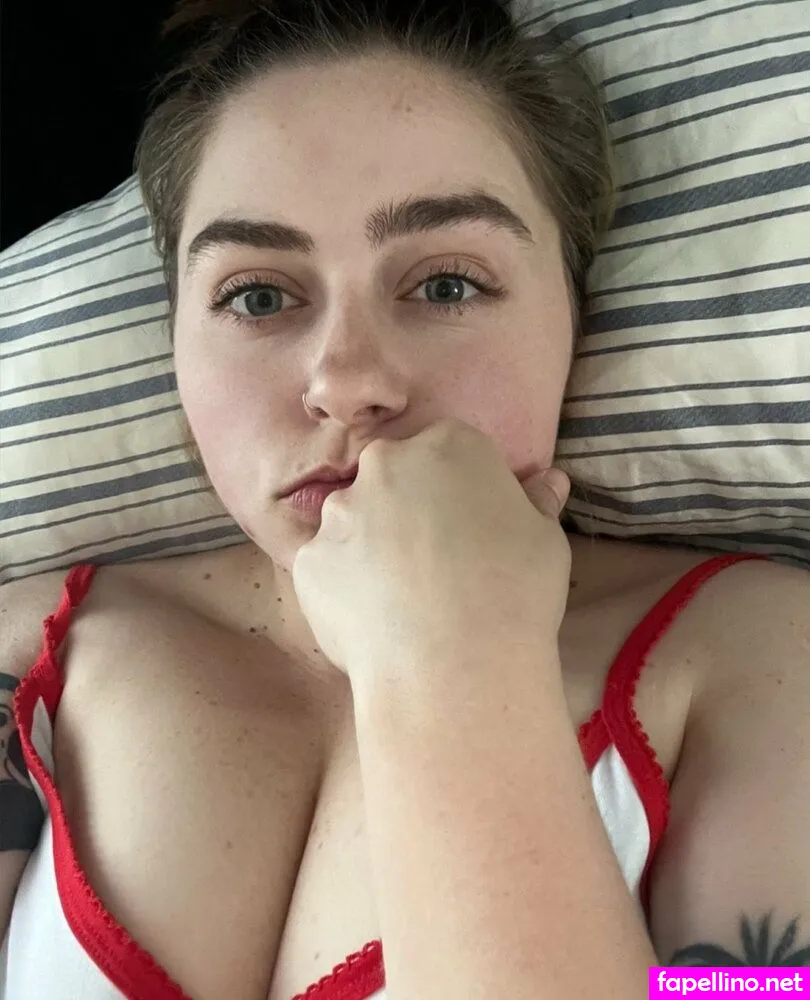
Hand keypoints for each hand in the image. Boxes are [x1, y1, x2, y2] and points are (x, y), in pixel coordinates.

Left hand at [291, 418, 571, 680]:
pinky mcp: (310, 561)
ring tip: (403, 601)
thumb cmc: (515, 591)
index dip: (462, 490)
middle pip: (395, 478)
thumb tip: (549, 481)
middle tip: (436, 563)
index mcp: (448, 445)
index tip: (473, 528)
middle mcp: (386, 465)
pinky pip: (330, 569)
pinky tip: (376, 624)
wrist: (455, 664)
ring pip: (355, 522)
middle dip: (408, 509)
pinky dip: (347, 590)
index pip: (451, 451)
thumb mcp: (547, 541)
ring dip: (372, 548)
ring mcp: (340, 513)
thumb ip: (537, 503)